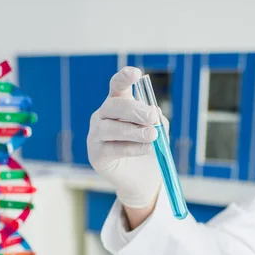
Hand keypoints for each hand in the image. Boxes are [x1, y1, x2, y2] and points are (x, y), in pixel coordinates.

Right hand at [87, 66, 167, 208]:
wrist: (142, 180)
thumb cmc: (148, 150)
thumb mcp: (158, 131)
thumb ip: (156, 120)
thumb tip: (154, 113)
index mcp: (117, 104)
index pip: (117, 86)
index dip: (124, 78)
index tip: (137, 74)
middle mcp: (103, 116)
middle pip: (114, 106)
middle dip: (135, 110)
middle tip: (152, 117)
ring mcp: (96, 135)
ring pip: (112, 129)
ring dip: (134, 131)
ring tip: (153, 135)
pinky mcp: (96, 156)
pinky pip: (114, 149)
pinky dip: (133, 148)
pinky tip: (148, 148)